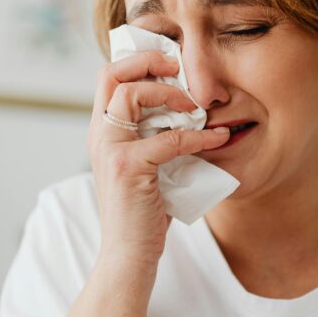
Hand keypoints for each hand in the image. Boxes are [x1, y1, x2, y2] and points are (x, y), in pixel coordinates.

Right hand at [88, 50, 229, 268]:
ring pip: (133, 95)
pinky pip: (169, 137)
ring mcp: (110, 150)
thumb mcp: (145, 167)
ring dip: (171, 94)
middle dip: (149, 62)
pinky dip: (198, 136)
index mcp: (102, 132)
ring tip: (196, 108)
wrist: (129, 255)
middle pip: (113, 74)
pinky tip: (217, 138)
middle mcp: (100, 135)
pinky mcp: (128, 167)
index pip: (108, 77)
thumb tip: (188, 113)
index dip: (138, 61)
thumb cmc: (142, 213)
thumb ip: (155, 138)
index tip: (171, 65)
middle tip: (181, 69)